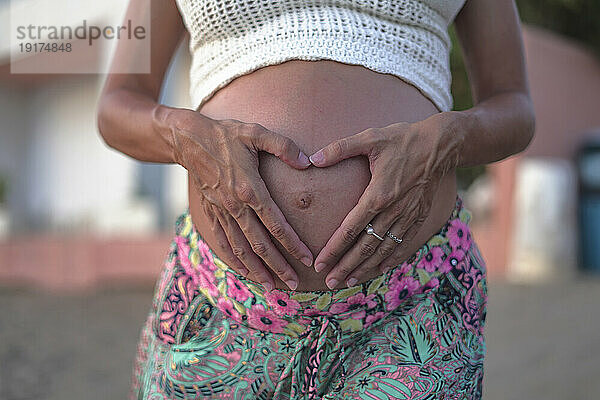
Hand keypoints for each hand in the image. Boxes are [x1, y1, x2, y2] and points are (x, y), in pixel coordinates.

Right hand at [169, 110, 313, 290]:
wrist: (189, 140)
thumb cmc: (226, 135)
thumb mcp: (256, 132)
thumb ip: (283, 146)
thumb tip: (306, 162)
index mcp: (250, 189)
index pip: (276, 224)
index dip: (293, 244)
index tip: (307, 259)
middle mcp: (235, 206)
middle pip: (260, 244)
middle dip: (279, 266)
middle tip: (294, 285)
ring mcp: (221, 212)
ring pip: (241, 248)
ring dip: (257, 270)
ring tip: (271, 287)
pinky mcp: (211, 213)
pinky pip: (224, 242)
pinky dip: (235, 259)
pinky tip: (245, 271)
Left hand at [308, 116, 462, 288]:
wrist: (441, 144)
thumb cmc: (402, 138)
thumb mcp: (370, 137)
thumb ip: (339, 149)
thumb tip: (311, 158)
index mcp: (378, 195)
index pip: (350, 229)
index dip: (333, 249)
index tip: (319, 264)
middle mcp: (393, 210)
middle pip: (365, 246)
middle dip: (346, 266)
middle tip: (329, 283)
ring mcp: (408, 216)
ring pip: (383, 249)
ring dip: (365, 267)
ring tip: (349, 282)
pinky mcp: (419, 216)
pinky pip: (403, 243)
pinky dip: (391, 259)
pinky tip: (380, 269)